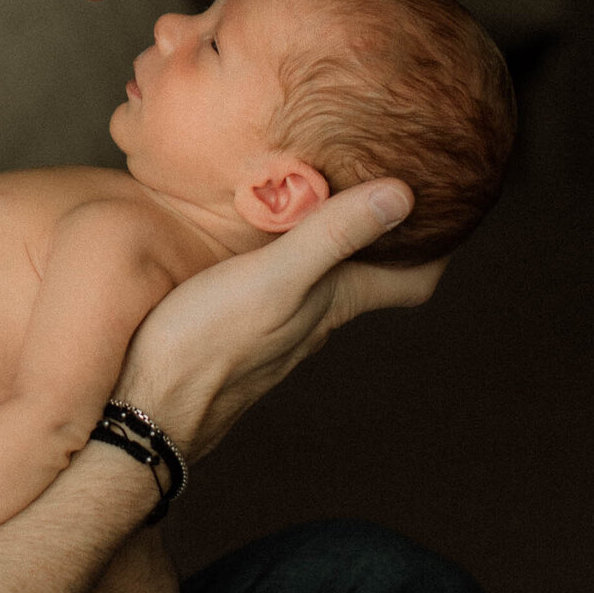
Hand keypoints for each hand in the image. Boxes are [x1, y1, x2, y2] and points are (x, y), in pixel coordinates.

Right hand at [117, 178, 440, 461]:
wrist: (140, 412)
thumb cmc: (202, 346)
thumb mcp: (273, 281)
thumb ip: (331, 237)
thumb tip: (404, 195)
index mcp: (331, 305)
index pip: (410, 282)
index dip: (438, 247)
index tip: (453, 204)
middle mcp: (311, 320)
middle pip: (370, 278)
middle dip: (388, 235)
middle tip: (396, 180)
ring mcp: (273, 327)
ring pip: (324, 282)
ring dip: (338, 243)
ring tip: (334, 193)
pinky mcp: (234, 327)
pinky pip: (282, 284)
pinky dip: (292, 253)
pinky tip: (267, 233)